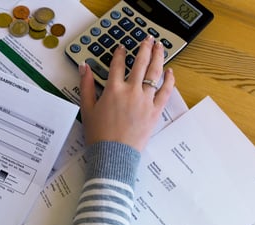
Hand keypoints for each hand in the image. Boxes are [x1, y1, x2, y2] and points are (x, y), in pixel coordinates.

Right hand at [79, 36, 174, 151]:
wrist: (113, 154)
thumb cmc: (99, 134)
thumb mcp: (87, 108)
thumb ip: (86, 85)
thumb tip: (84, 67)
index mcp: (113, 90)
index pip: (117, 65)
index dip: (120, 53)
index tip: (123, 48)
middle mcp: (131, 91)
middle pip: (140, 63)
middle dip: (144, 48)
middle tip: (147, 40)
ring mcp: (145, 100)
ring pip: (155, 73)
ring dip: (158, 57)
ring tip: (160, 47)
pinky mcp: (155, 111)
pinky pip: (165, 91)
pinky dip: (169, 80)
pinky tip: (170, 72)